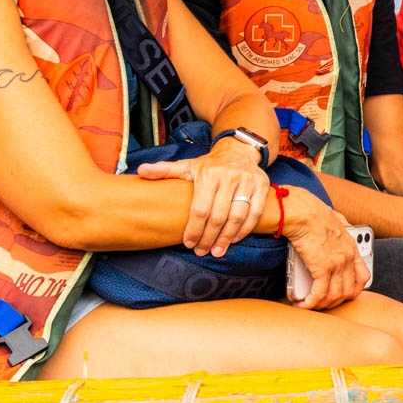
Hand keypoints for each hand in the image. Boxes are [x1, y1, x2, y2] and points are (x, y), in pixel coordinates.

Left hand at [134, 141, 267, 256]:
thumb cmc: (209, 165)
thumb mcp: (187, 166)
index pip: (200, 209)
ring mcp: (247, 181)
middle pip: (218, 216)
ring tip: (217, 251)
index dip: (194, 229)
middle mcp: (229, 177)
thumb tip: (140, 171)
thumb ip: (164, 170)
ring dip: (227, 238)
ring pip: (238, 216)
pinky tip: (234, 239)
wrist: (238, 151)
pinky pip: (255, 213)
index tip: (189, 244)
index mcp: (208, 174)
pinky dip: (245, 229)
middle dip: (209, 237)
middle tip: (202, 251)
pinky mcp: (262, 186)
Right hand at [278, 189, 366, 309]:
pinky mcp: (322, 268)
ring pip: (334, 296)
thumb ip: (340, 224)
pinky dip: (310, 303)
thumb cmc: (313, 212)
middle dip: (335, 302)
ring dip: (321, 305)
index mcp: (351, 247)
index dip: (354, 290)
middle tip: (323, 304)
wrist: (304, 212)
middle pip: (349, 291)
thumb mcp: (335, 218)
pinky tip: (301, 304)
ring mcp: (337, 264)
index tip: (342, 295)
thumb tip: (337, 221)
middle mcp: (347, 258)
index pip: (363, 276)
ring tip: (310, 305)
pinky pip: (319, 294)